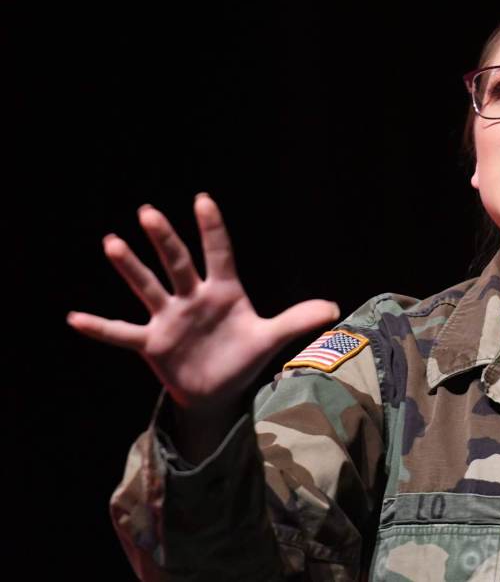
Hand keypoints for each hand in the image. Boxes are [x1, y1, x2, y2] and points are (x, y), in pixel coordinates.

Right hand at [67, 193, 340, 414]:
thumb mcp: (271, 337)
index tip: (202, 199)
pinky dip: (100, 328)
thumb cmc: (242, 356)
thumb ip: (298, 319)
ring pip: (148, 288)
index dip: (212, 229)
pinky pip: (122, 334)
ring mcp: (170, 319)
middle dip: (165, 239)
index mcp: (224, 291)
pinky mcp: (154, 344)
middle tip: (149, 212)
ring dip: (130, 268)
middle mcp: (193, 298)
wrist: (219, 391)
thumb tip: (335, 307)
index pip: (219, 253)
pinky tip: (73, 318)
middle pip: (178, 263)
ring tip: (111, 242)